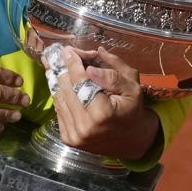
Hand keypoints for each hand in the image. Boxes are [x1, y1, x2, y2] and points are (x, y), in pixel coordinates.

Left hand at [44, 46, 158, 159]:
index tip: (67, 50)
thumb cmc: (132, 110)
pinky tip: (64, 84)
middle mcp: (84, 126)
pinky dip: (60, 95)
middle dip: (65, 69)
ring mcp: (74, 135)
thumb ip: (112, 75)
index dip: (73, 63)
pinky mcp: (68, 139)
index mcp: (102, 113)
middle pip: (66, 88)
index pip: (80, 81)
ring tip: (58, 66)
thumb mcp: (132, 88)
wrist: (131, 140)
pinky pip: (58, 110)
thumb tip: (89, 67)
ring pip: (58, 98)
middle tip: (64, 55)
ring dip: (59, 80)